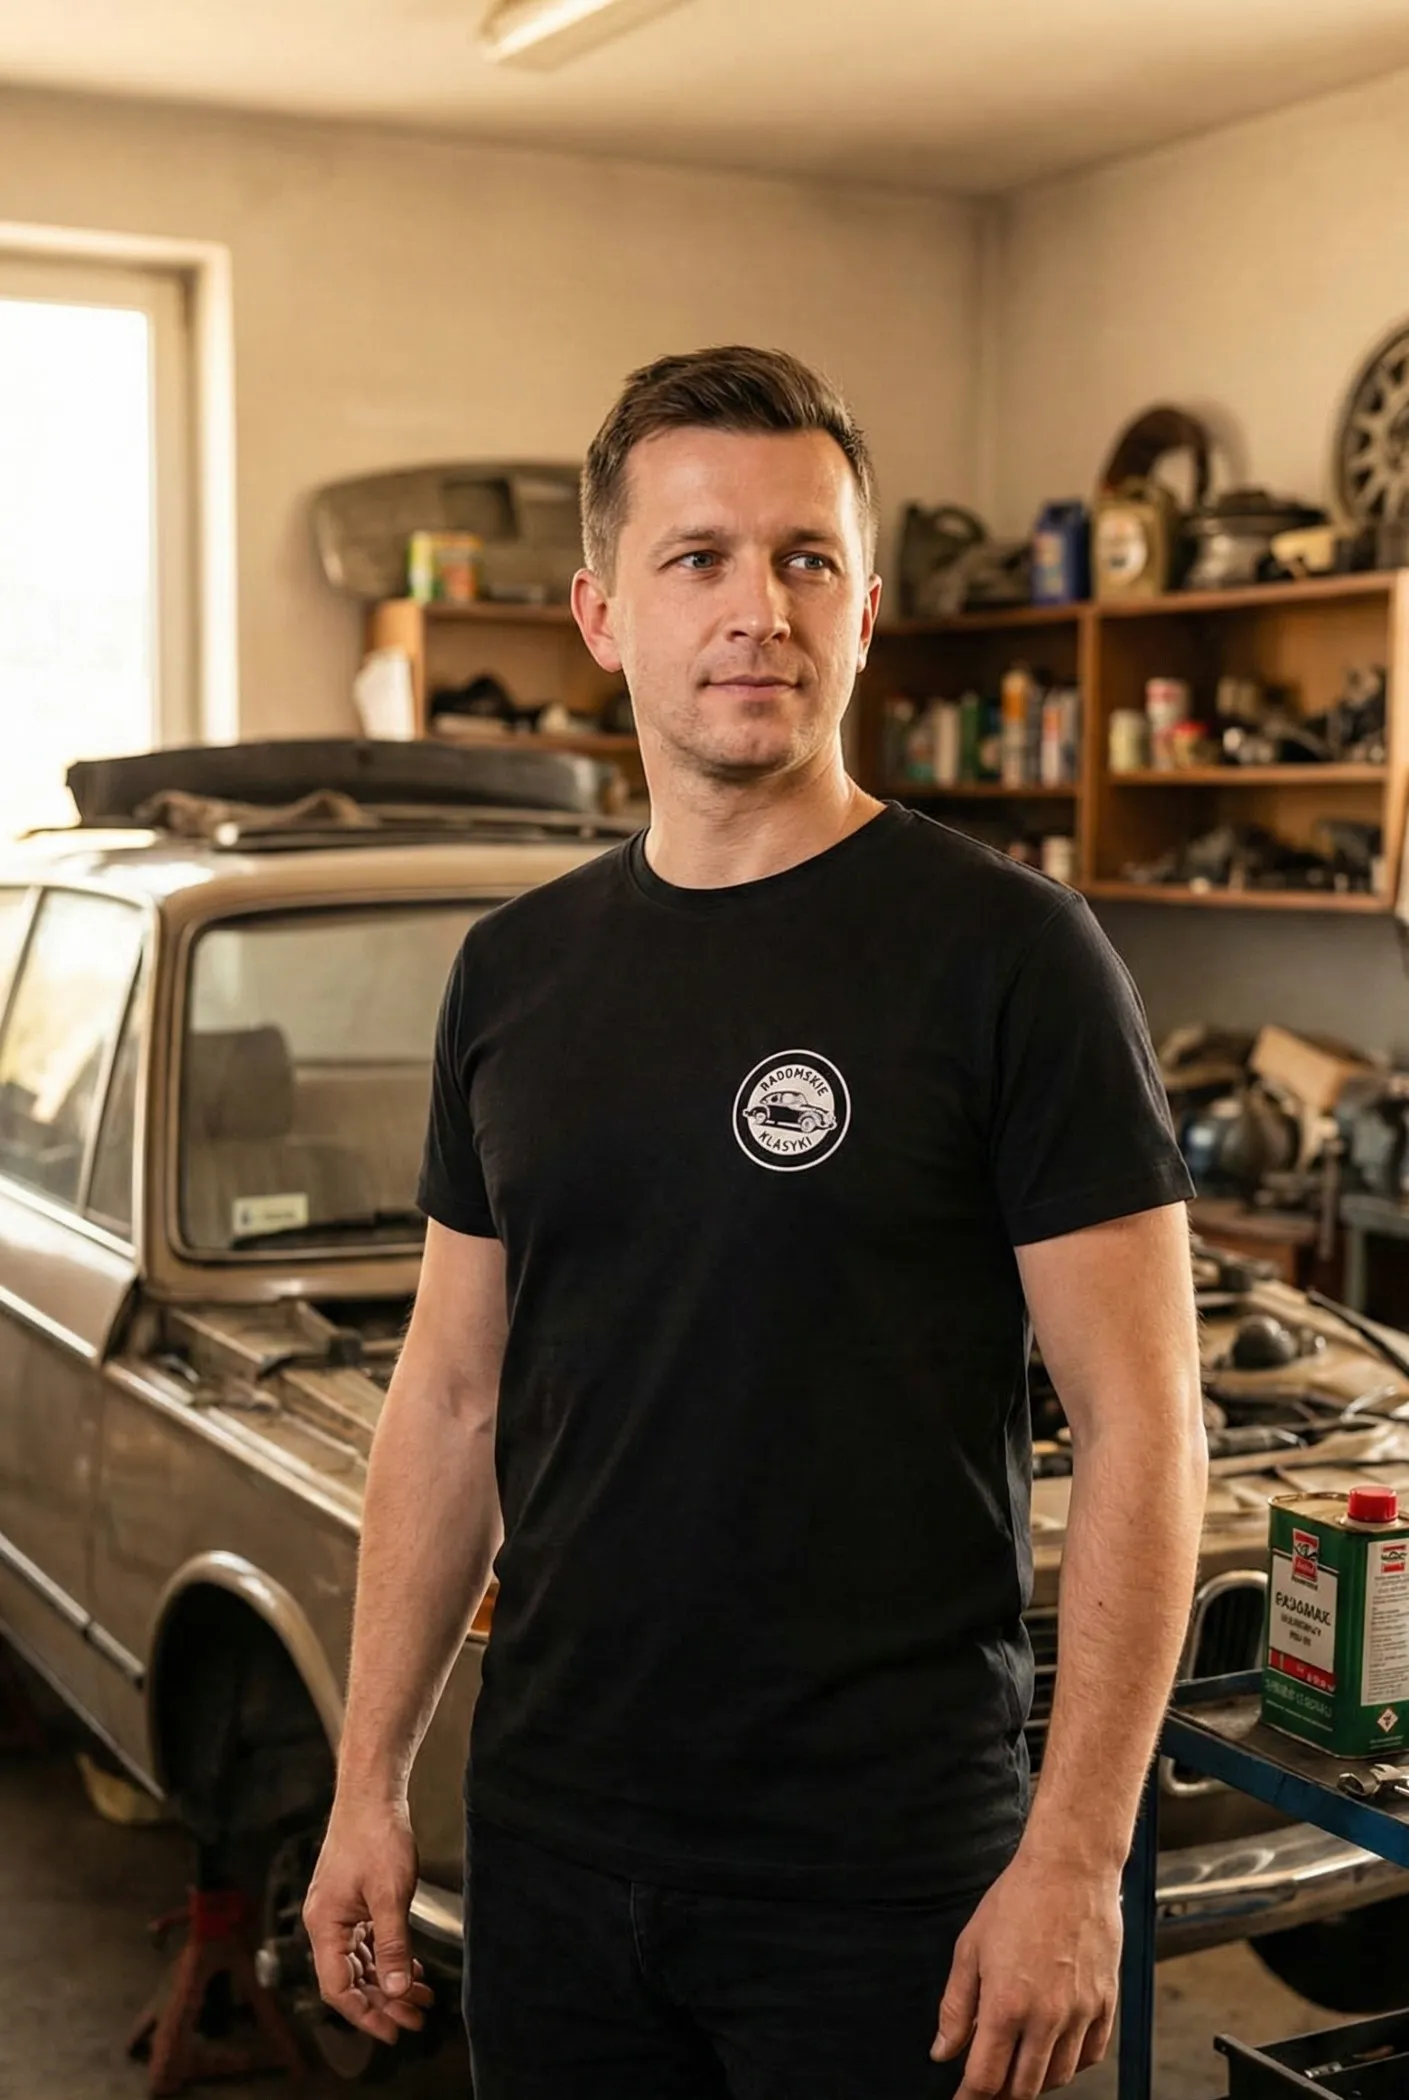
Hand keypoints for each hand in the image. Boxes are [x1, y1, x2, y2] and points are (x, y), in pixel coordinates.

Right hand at [302, 1793, 435, 2046]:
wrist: (372, 1794)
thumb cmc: (375, 1835)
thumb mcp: (390, 1895)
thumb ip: (393, 1945)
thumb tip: (397, 1990)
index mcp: (324, 1925)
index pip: (338, 1988)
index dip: (365, 2014)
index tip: (394, 2030)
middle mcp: (325, 1923)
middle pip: (351, 1979)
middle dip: (384, 2002)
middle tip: (416, 2018)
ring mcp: (338, 1912)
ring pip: (361, 1962)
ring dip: (389, 1982)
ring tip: (422, 1998)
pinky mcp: (352, 1901)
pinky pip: (367, 1942)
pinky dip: (388, 1958)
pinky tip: (411, 1967)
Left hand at [931, 1845, 1119, 2099]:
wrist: (1070, 1869)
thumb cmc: (1016, 1900)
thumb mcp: (970, 1947)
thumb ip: (954, 2006)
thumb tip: (943, 2051)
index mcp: (1005, 2005)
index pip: (986, 2078)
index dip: (970, 2099)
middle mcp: (1046, 2018)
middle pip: (1023, 2088)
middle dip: (1000, 2094)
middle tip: (987, 2084)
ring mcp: (1080, 2013)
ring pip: (1058, 2077)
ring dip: (1034, 2082)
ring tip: (1017, 2066)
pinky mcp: (1105, 2004)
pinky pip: (1090, 2055)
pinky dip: (1070, 2065)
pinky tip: (1054, 2052)